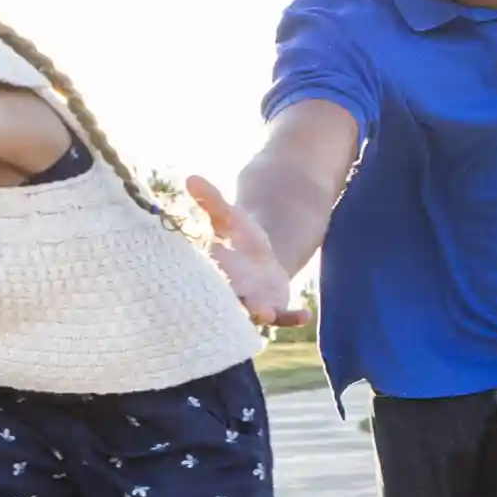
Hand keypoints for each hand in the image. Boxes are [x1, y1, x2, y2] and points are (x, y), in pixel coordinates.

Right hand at [186, 175, 308, 327]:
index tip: (214, 275)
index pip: (210, 276)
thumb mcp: (227, 216)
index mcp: (216, 270)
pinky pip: (282, 318)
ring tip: (266, 315)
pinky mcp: (274, 307)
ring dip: (260, 316)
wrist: (257, 257)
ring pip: (254, 314)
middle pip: (230, 300)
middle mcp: (232, 290)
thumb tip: (191, 177)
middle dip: (233, 302)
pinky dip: (292, 319)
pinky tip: (305, 315)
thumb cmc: (237, 236)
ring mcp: (254, 302)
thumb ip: (211, 200)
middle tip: (232, 302)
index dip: (212, 277)